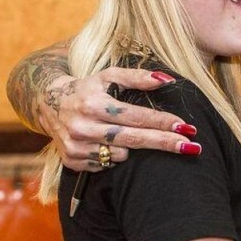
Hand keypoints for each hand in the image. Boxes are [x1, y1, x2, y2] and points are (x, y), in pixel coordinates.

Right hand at [41, 67, 199, 171]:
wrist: (47, 103)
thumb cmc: (88, 88)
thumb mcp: (109, 76)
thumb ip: (138, 77)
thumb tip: (167, 79)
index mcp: (94, 104)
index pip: (136, 116)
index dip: (163, 122)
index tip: (187, 128)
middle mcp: (83, 127)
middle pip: (134, 140)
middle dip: (165, 144)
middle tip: (192, 148)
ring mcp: (76, 147)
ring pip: (120, 155)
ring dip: (133, 148)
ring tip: (127, 134)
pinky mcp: (71, 162)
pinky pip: (105, 164)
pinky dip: (113, 155)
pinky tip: (108, 144)